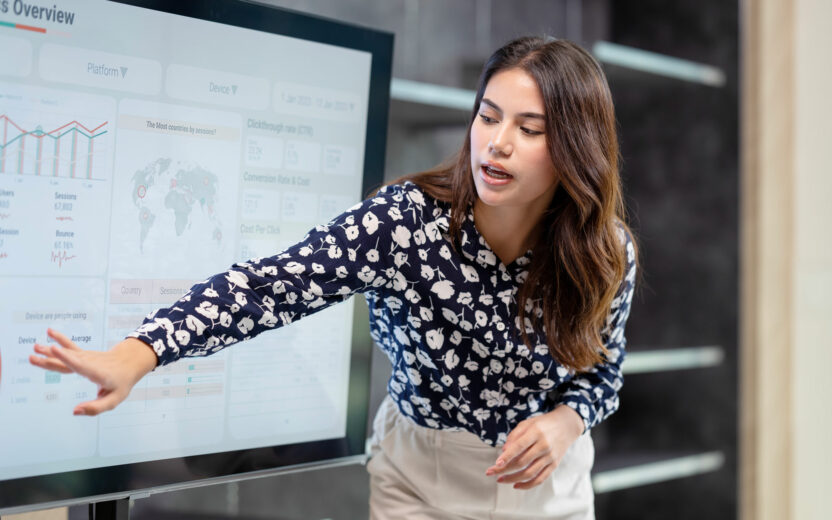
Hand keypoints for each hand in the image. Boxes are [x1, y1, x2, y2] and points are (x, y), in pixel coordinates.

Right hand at [29, 328, 157, 415]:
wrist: (131, 361)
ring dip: (50, 351)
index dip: (68, 359)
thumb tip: (74, 411)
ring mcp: (86, 357)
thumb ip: (95, 408)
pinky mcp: (83, 355)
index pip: (82, 366)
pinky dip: (60, 340)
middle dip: (52, 358)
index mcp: (98, 374)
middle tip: (33, 355)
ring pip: (67, 353)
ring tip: (35, 347)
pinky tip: (50, 332)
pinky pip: (70, 347)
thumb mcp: (114, 399)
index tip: (55, 350)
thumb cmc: (122, 382)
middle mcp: (91, 363)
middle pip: (69, 361)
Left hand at [485, 405, 584, 488]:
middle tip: (491, 472)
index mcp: (536, 432)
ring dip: (513, 479)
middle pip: (522, 462)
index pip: (519, 446)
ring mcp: (550, 457)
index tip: (496, 464)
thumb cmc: (543, 424)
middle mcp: (544, 445)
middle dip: (504, 470)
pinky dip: (527, 485)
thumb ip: (515, 435)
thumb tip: (504, 451)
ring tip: (500, 480)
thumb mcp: (528, 423)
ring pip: (530, 473)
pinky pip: (540, 479)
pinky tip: (516, 485)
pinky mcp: (554, 465)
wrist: (566, 426)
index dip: (507, 457)